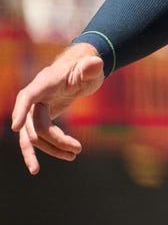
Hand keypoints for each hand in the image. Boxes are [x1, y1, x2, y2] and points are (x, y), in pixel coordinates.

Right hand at [10, 43, 104, 174]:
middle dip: (55, 139)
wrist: (80, 70)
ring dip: (50, 148)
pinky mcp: (41, 117)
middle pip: (36, 123)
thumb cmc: (85, 67)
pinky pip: (37, 136)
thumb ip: (91, 67)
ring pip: (34, 135)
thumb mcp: (91, 67)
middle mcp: (36, 97)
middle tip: (77, 149)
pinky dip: (44, 148)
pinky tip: (50, 161)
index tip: (16, 127)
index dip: (21, 110)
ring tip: (72, 157)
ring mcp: (36, 108)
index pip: (27, 96)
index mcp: (44, 83)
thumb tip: (95, 63)